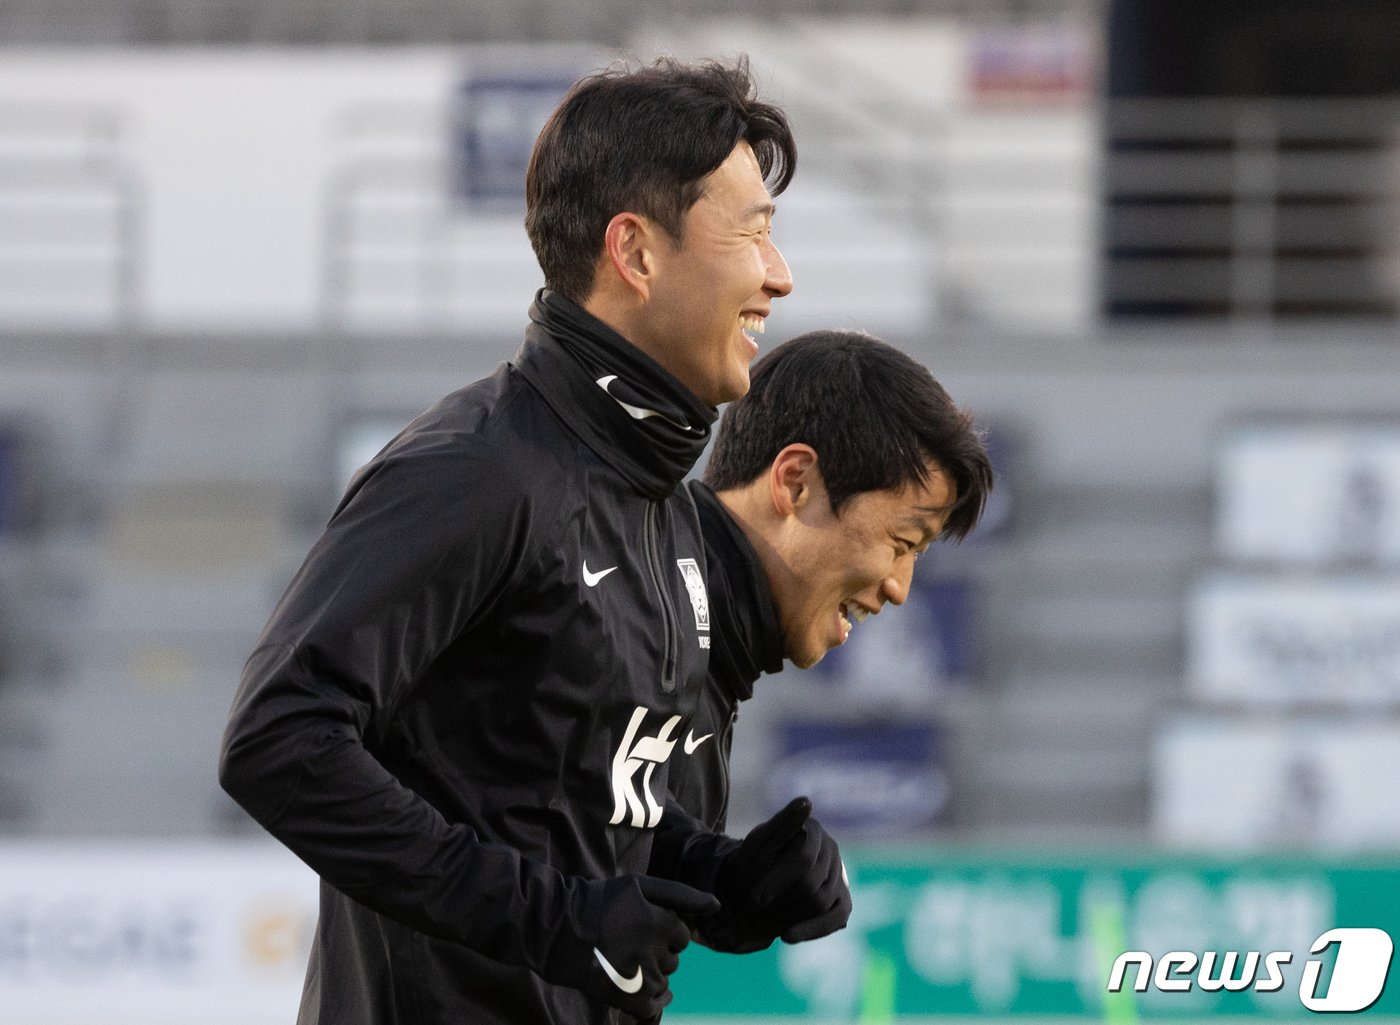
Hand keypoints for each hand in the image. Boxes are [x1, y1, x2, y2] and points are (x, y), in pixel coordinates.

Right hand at [549, 874, 718, 1019]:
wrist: (558, 928)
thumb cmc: (600, 901)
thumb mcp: (640, 885)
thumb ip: (680, 893)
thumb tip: (717, 905)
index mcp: (657, 922)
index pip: (682, 937)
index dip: (666, 932)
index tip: (646, 927)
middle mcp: (650, 951)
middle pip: (673, 961)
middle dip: (659, 953)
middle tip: (632, 944)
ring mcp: (637, 976)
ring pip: (663, 982)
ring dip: (652, 974)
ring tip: (629, 962)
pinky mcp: (623, 997)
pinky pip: (652, 1007)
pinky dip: (653, 1002)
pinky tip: (644, 992)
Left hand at [715, 796, 851, 944]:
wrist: (751, 886)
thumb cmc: (753, 861)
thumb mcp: (760, 841)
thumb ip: (782, 824)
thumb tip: (806, 802)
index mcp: (813, 830)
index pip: (802, 859)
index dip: (777, 881)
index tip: (754, 897)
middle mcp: (831, 849)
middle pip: (811, 884)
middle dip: (780, 899)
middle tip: (753, 907)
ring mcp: (839, 875)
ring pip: (821, 902)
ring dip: (790, 914)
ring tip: (763, 917)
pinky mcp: (843, 900)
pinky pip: (836, 918)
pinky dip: (812, 929)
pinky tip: (786, 936)